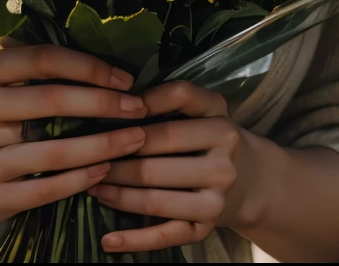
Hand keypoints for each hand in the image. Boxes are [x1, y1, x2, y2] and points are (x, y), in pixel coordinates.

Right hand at [0, 44, 151, 225]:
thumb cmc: (0, 120)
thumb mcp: (7, 86)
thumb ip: (43, 70)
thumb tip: (112, 55)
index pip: (41, 59)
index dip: (88, 67)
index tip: (126, 79)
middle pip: (49, 100)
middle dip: (103, 104)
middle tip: (139, 109)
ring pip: (52, 150)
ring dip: (102, 145)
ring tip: (135, 140)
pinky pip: (46, 188)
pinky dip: (80, 179)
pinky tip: (106, 171)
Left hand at [88, 79, 248, 252]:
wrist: (251, 180)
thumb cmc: (213, 138)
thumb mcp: (207, 108)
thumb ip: (174, 97)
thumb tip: (128, 100)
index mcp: (222, 130)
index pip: (169, 126)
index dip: (134, 120)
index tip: (105, 118)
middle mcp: (223, 167)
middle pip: (156, 163)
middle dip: (116, 161)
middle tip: (87, 158)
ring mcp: (215, 202)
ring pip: (156, 200)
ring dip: (117, 195)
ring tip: (92, 187)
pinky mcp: (205, 229)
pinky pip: (165, 236)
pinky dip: (134, 240)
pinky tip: (108, 241)